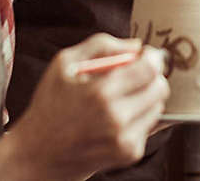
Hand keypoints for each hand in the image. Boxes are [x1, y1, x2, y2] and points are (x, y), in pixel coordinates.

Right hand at [15, 33, 169, 178]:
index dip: (152, 58)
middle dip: (151, 77)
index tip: (145, 56)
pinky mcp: (129, 153)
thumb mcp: (64, 63)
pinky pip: (150, 125)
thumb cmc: (49, 105)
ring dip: (145, 98)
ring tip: (120, 98)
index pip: (149, 69)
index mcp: (100, 92)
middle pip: (160, 87)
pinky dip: (138, 117)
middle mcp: (116, 118)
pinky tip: (116, 118)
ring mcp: (124, 139)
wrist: (39, 154)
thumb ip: (101, 45)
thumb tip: (136, 45)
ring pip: (158, 106)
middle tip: (133, 76)